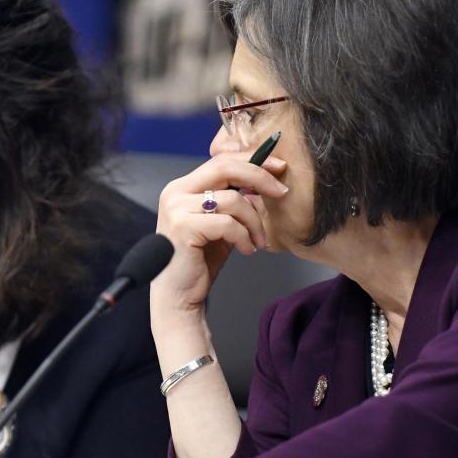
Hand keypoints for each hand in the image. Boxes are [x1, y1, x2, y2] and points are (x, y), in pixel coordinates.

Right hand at [153, 150, 288, 324]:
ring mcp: (177, 208)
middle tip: (282, 192)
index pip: (221, 161)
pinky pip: (228, 224)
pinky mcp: (184, 227)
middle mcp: (175, 192)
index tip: (277, 167)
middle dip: (260, 177)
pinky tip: (246, 250)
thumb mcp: (220, 225)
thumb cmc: (199, 261)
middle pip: (226, 168)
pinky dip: (244, 237)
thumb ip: (234, 203)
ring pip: (233, 200)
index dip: (253, 161)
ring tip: (258, 241)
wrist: (178, 296)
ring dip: (254, 222)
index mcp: (183, 187)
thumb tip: (264, 184)